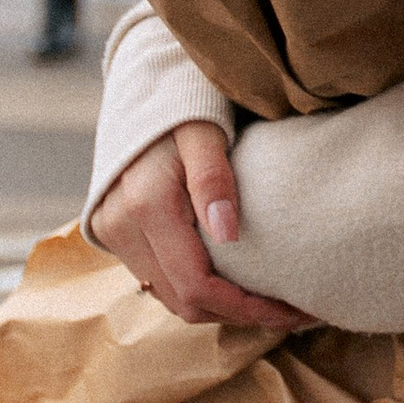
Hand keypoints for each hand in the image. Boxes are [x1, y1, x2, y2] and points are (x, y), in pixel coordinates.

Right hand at [91, 122, 314, 332]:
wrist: (141, 87)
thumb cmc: (183, 103)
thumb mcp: (205, 130)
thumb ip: (213, 178)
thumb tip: (228, 231)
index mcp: (145, 205)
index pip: (196, 284)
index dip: (246, 308)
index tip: (291, 310)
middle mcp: (121, 226)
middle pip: (183, 301)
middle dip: (238, 315)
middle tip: (291, 312)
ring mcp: (112, 232)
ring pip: (169, 297)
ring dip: (219, 308)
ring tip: (270, 302)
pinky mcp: (114, 233)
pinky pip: (158, 279)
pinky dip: (196, 290)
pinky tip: (235, 284)